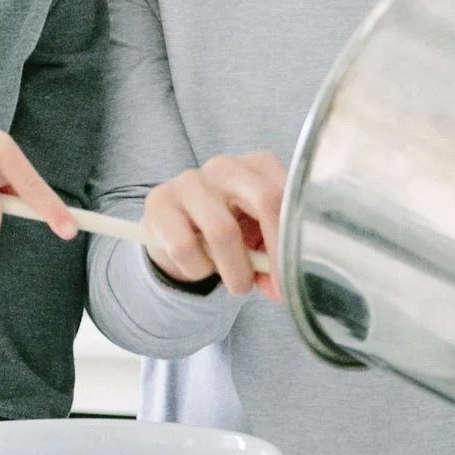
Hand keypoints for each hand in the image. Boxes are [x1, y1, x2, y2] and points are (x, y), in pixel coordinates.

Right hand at [140, 152, 288, 298]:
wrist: (174, 228)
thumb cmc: (228, 229)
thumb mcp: (256, 237)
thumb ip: (274, 256)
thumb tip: (282, 288)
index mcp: (258, 166)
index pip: (288, 195)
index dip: (295, 240)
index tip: (296, 276)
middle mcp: (226, 166)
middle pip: (265, 200)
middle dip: (275, 252)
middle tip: (274, 286)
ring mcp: (190, 180)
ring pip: (223, 230)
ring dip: (235, 271)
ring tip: (237, 285)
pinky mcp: (159, 200)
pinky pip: (184, 246)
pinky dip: (197, 269)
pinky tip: (200, 268)